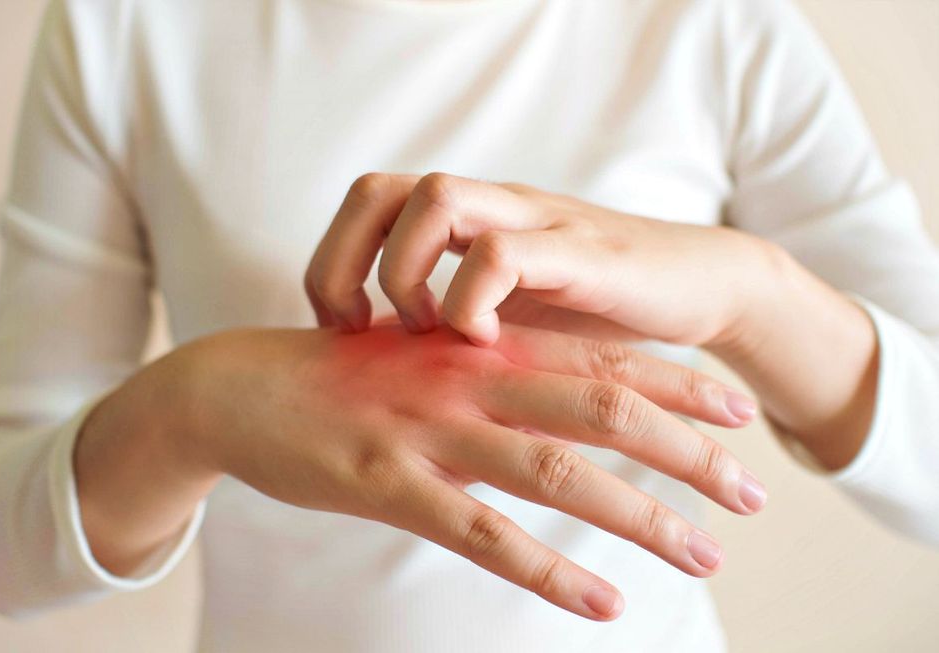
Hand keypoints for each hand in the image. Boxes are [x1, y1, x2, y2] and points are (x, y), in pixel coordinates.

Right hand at [170, 323, 764, 619]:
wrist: (238, 387)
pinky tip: (603, 603)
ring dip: (641, 516)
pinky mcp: (390, 482)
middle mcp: (469, 379)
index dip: (678, 385)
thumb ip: (487, 371)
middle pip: (603, 410)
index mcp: (480, 345)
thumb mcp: (421, 356)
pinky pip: (483, 533)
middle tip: (753, 494)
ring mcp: (431, 431)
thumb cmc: (339, 374)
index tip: (738, 413)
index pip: (600, 357)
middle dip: (688, 453)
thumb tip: (554, 397)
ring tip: (704, 555)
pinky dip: (549, 571)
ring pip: (559, 472)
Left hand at [305, 172, 772, 345]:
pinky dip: (473, 300)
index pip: (367, 201)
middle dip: (348, 263)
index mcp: (467, 220)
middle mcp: (492, 206)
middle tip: (364, 329)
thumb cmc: (594, 313)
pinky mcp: (581, 251)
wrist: (699, 288)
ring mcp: (535, 221)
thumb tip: (376, 366)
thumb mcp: (507, 318)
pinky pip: (503, 253)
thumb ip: (449, 326)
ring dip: (408, 273)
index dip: (333, 262)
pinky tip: (485, 343)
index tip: (343, 329)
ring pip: (435, 200)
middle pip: (381, 189)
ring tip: (430, 332)